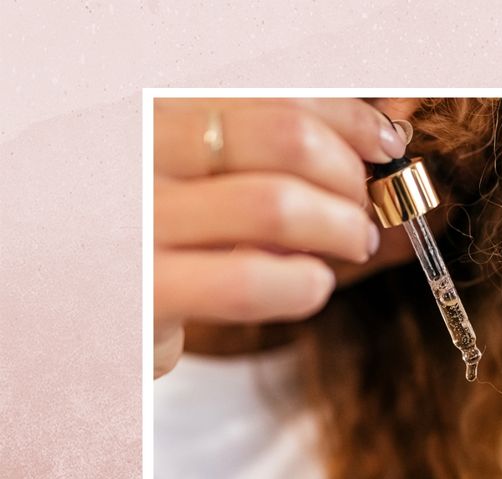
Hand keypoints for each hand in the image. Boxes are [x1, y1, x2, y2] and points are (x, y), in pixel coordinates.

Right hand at [153, 98, 408, 377]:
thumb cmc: (148, 240)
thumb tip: (368, 143)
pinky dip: (303, 282)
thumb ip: (263, 157)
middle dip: (347, 176)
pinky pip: (249, 279)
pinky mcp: (143, 290)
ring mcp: (138, 218)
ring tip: (349, 246)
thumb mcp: (194, 180)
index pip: (274, 94)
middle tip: (362, 210)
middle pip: (285, 137)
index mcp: (158, 112)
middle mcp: (141, 150)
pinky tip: (311, 285)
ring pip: (275, 204)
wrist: (71, 314)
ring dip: (339, 228)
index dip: (347, 117)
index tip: (384, 142)